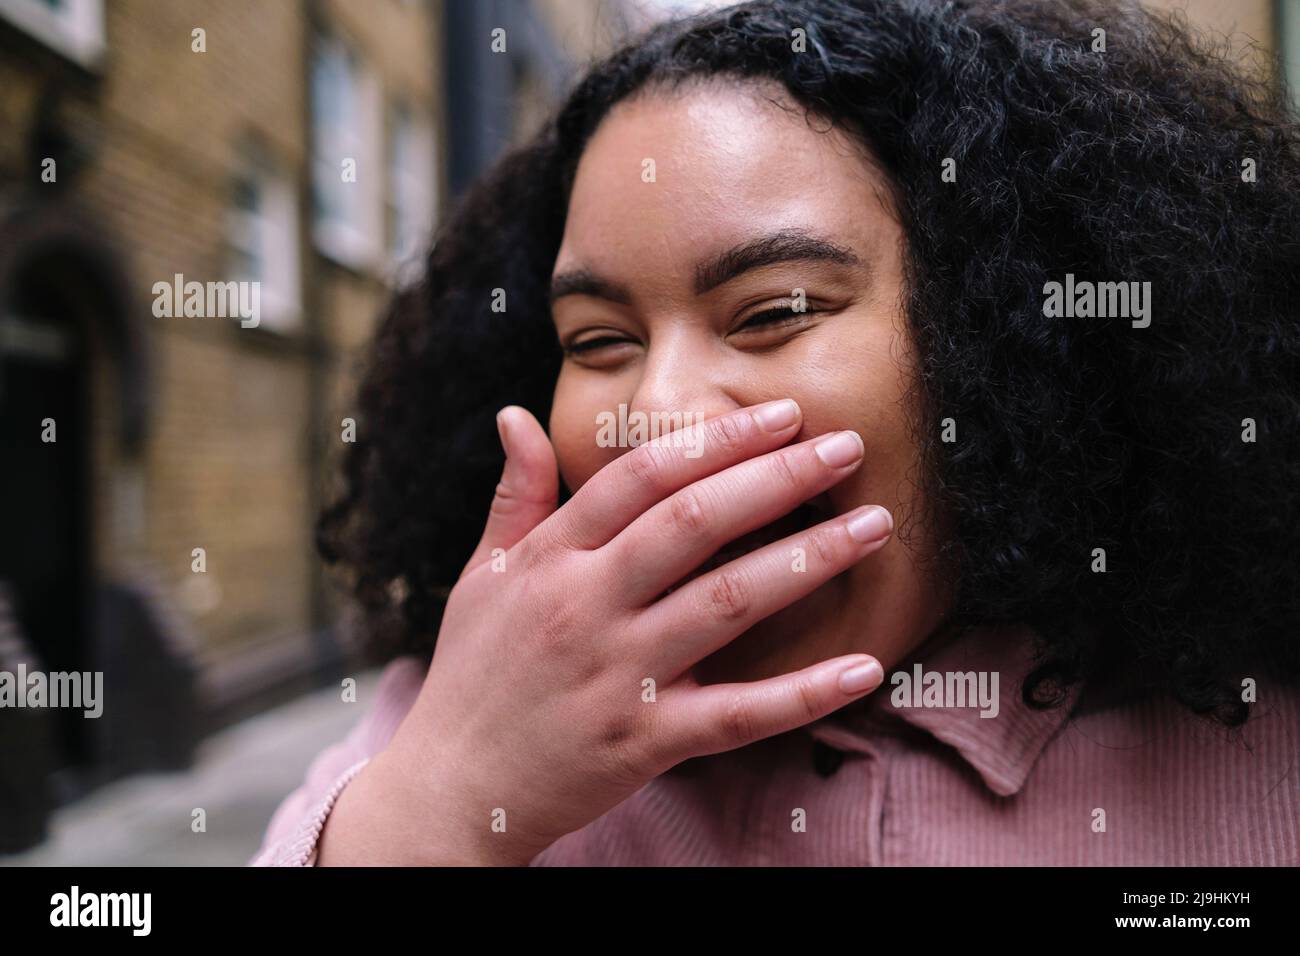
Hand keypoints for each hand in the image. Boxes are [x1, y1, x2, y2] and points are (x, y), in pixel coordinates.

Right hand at [318, 399, 891, 864]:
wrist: (452, 787)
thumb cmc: (474, 674)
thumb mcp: (480, 575)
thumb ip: (514, 494)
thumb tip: (516, 414)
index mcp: (550, 558)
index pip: (641, 477)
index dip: (717, 439)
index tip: (783, 415)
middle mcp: (586, 605)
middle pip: (693, 523)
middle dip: (777, 477)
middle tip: (847, 447)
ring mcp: (618, 675)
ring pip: (726, 603)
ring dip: (808, 559)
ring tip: (874, 527)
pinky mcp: (644, 741)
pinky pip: (736, 715)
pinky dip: (802, 693)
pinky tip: (863, 667)